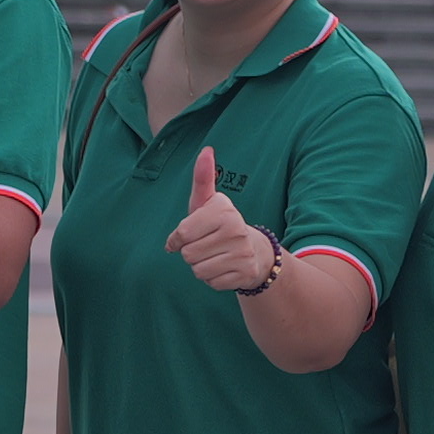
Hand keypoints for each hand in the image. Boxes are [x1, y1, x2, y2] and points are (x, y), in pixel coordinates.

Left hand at [164, 146, 278, 295]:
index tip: (186, 235)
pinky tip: (224, 267)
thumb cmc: (221, 224)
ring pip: (199, 271)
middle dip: (191, 253)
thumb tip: (206, 150)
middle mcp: (236, 230)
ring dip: (201, 267)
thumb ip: (203, 178)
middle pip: (188, 255)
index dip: (178, 239)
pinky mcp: (244, 274)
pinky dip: (213, 279)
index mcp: (223, 211)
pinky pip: (212, 283)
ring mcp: (242, 253)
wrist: (256, 251)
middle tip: (207, 245)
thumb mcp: (209, 202)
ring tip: (215, 256)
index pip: (182, 234)